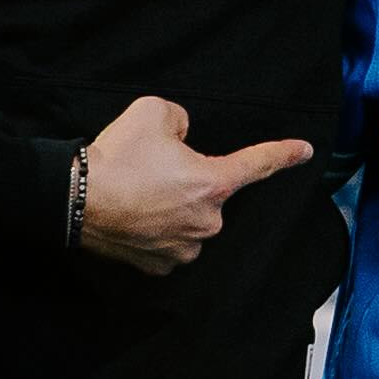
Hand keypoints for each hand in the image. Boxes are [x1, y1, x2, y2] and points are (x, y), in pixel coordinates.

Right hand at [77, 95, 310, 279]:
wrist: (73, 198)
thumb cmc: (116, 157)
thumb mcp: (153, 112)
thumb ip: (181, 119)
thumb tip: (182, 135)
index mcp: (213, 183)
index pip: (258, 164)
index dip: (284, 154)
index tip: (305, 151)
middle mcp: (206, 221)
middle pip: (210, 194)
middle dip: (189, 180)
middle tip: (153, 170)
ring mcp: (184, 248)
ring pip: (190, 220)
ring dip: (173, 208)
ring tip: (138, 193)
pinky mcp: (160, 265)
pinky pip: (169, 242)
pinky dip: (157, 230)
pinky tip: (135, 217)